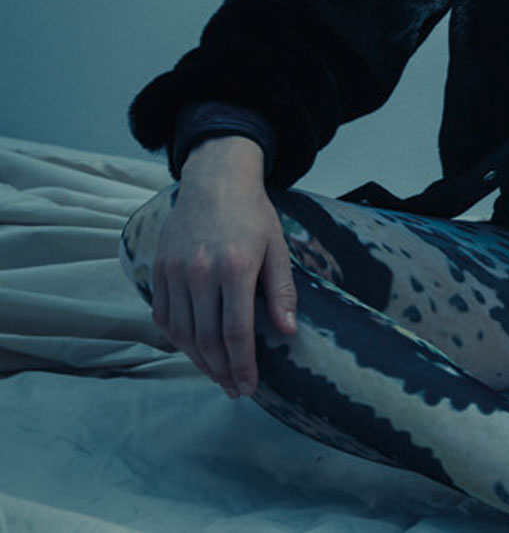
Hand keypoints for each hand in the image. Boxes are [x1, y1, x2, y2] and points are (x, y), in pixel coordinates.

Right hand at [152, 136, 296, 397]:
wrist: (215, 181)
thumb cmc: (253, 215)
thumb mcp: (277, 248)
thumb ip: (282, 291)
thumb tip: (288, 331)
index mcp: (235, 268)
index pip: (236, 332)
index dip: (243, 365)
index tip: (249, 387)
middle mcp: (200, 272)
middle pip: (207, 339)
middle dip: (222, 371)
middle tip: (235, 389)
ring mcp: (174, 271)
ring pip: (182, 332)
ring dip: (199, 360)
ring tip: (217, 375)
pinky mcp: (158, 269)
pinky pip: (163, 316)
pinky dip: (177, 339)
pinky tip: (194, 350)